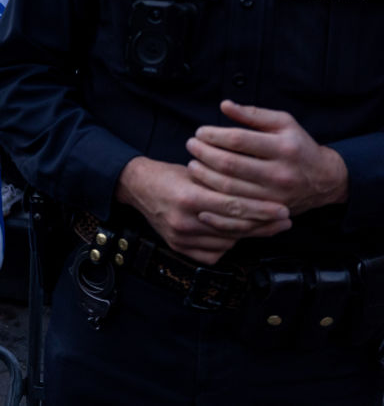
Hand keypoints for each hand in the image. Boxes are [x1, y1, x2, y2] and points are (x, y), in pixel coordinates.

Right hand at [116, 156, 290, 264]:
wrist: (139, 187)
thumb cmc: (171, 175)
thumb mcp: (197, 171)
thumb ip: (224, 184)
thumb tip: (260, 195)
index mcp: (189, 197)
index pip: (234, 207)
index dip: (262, 210)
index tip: (284, 210)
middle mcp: (184, 221)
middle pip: (234, 227)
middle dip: (263, 224)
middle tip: (285, 220)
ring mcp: (180, 238)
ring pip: (227, 242)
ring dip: (248, 234)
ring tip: (266, 226)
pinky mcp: (178, 248)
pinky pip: (213, 254)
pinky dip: (227, 245)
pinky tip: (235, 235)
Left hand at [186, 100, 348, 218]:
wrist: (326, 180)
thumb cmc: (298, 146)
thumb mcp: (283, 123)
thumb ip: (253, 114)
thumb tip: (224, 105)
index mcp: (283, 148)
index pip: (238, 140)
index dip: (213, 135)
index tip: (199, 132)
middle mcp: (280, 173)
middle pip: (230, 165)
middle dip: (204, 154)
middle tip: (190, 146)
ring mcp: (274, 196)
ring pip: (228, 189)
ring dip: (204, 176)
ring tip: (192, 164)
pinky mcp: (269, 213)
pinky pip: (234, 209)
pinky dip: (214, 199)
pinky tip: (201, 189)